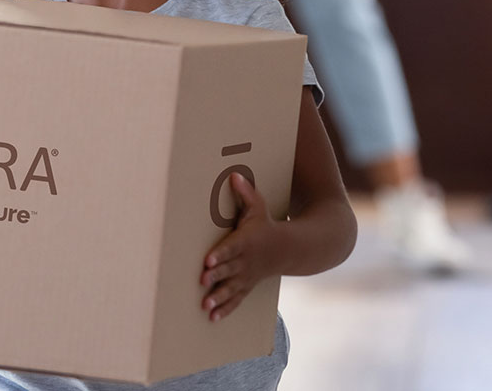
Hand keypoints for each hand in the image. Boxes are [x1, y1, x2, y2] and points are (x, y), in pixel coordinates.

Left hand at [200, 172, 285, 321]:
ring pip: (231, 288)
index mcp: (246, 241)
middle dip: (216, 277)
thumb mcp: (259, 207)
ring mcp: (246, 276)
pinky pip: (236, 299)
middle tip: (202, 283)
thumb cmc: (267, 225)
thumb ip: (246, 192)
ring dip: (218, 298)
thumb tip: (234, 175)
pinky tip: (212, 317)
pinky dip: (225, 309)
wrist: (289, 250)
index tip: (207, 261)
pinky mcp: (246, 286)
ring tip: (205, 306)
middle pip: (228, 269)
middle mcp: (245, 261)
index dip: (219, 254)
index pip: (231, 248)